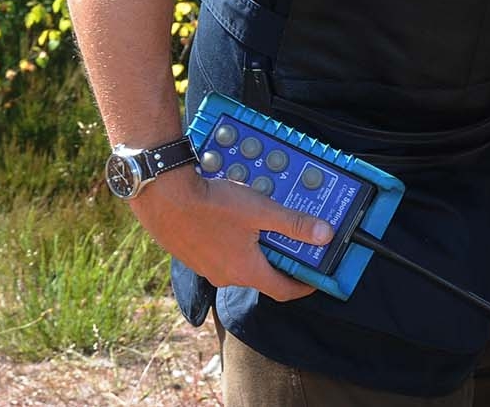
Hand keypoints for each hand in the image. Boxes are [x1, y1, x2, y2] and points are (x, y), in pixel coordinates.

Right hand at [130, 163, 333, 300]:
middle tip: (297, 243)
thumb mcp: (261, 211)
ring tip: (269, 226)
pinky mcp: (194, 256)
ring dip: (260, 251)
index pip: (283, 291)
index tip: (319, 278)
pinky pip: (225, 256)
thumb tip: (326, 236)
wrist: (164, 198)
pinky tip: (240, 223)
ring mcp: (207, 268)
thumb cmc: (211, 204)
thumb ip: (294, 224)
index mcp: (246, 271)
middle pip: (264, 277)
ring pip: (243, 265)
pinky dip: (239, 245)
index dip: (305, 286)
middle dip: (283, 262)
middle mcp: (226, 277)